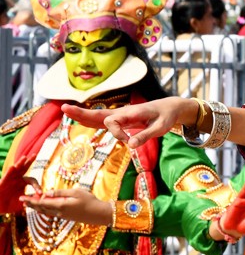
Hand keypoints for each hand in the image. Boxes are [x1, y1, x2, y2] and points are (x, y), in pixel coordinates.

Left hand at [21, 187, 113, 224]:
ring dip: (37, 207)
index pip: (41, 202)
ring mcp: (62, 216)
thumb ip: (60, 192)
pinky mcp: (65, 217)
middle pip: (41, 208)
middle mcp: (58, 212)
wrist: (98, 214)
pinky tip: (43, 207)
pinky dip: (44, 209)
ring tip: (30, 203)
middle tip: (23, 200)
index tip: (22, 197)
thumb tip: (47, 193)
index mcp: (60, 205)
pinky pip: (51, 213)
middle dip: (31, 204)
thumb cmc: (89, 200)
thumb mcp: (76, 192)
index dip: (31, 200)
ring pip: (45, 211)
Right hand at [62, 97, 191, 149]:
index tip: (129, 142)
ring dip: (82, 114)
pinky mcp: (119, 119)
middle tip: (65, 107)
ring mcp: (119, 115)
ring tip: (65, 109)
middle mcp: (122, 112)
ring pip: (97, 116)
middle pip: (98, 113)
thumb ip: (145, 136)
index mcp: (131, 112)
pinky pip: (102, 120)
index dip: (116, 134)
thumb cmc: (165, 117)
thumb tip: (130, 146)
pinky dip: (90, 119)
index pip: (112, 122)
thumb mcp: (159, 128)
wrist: (168, 107)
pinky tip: (78, 118)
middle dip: (82, 112)